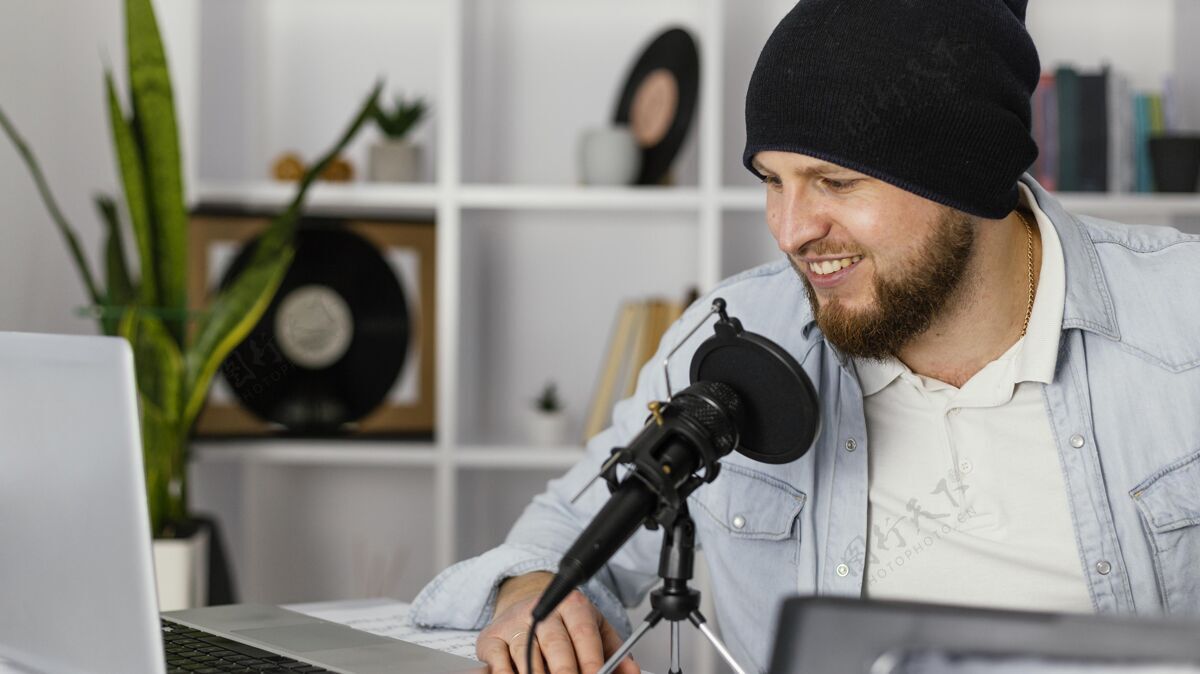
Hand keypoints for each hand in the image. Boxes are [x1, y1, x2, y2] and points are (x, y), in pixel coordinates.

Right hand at [476, 572, 639, 673]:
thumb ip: (615, 653)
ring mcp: (513, 624)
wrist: (525, 604)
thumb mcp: (595, 630)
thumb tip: (632, 673)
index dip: (591, 660)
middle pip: (555, 644)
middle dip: (565, 672)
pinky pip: (499, 664)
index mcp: (572, 605)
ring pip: (526, 656)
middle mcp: (541, 611)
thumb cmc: (566, 625)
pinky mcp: (491, 638)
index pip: (583, 633)